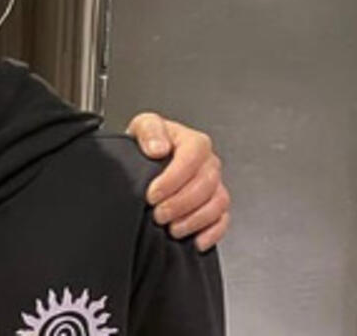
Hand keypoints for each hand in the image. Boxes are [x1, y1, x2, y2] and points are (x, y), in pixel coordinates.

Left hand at [126, 112, 230, 251]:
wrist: (147, 159)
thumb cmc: (148, 144)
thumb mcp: (142, 127)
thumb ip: (149, 131)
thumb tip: (158, 148)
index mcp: (193, 141)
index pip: (192, 158)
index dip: (173, 179)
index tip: (152, 195)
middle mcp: (208, 162)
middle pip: (206, 184)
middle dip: (180, 204)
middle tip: (158, 214)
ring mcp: (215, 184)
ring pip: (217, 204)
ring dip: (194, 220)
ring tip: (172, 228)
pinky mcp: (216, 205)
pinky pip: (223, 220)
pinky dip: (212, 233)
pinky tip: (195, 240)